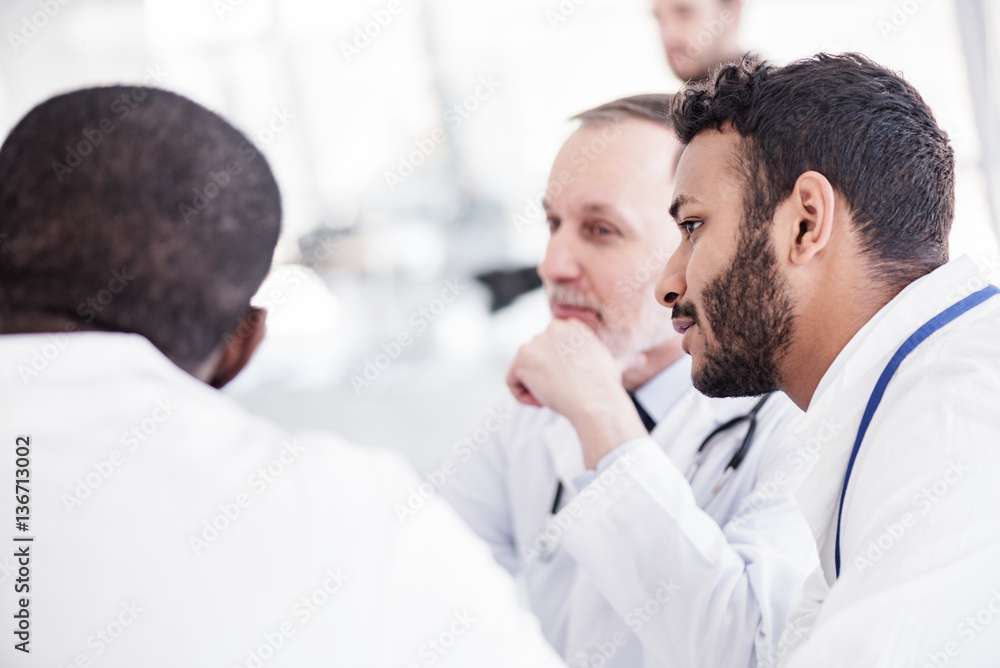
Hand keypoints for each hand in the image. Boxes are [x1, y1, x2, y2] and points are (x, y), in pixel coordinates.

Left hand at [506, 318, 646, 467]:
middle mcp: (552, 327)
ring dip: (536, 388)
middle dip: (547, 379)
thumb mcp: (615, 367)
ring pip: (523, 372)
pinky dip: (523, 397)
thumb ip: (624, 359)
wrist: (596, 402)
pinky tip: (543, 399)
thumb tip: (641, 359)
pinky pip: (511, 382)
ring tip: (558, 394)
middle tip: (567, 390)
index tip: (573, 382)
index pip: (551, 350)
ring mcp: (535, 340)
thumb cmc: (606, 388)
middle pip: (535, 360)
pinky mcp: (522, 357)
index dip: (559, 370)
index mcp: (572, 325)